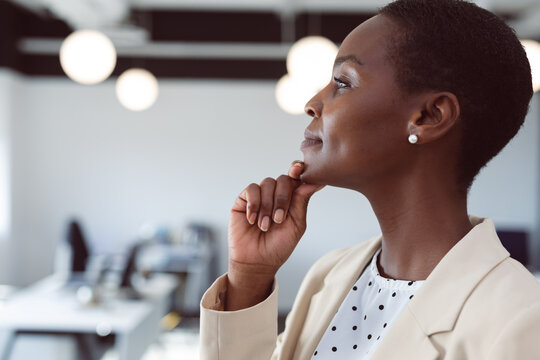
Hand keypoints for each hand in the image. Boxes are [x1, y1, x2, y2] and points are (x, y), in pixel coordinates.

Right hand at [226, 161, 324, 309]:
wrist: (257, 261)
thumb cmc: (279, 246)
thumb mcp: (296, 224)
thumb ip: (302, 201)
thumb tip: (316, 180)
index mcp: (292, 198)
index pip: (296, 177)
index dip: (298, 170)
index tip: (299, 169)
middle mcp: (276, 194)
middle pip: (283, 179)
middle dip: (282, 199)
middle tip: (279, 219)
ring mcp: (260, 196)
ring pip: (267, 184)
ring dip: (268, 206)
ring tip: (265, 226)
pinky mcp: (243, 200)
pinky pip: (251, 190)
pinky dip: (254, 204)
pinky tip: (253, 220)